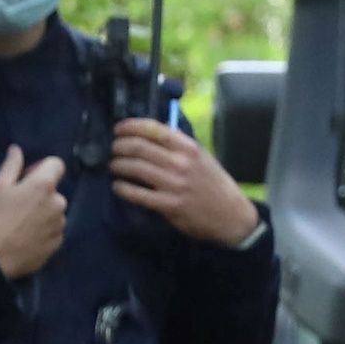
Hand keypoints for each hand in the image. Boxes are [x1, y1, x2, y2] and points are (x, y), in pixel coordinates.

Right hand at [0, 146, 69, 280]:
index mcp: (45, 185)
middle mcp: (59, 203)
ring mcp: (60, 225)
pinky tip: (27, 237)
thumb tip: (17, 149)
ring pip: (55, 211)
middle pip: (54, 191)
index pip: (57, 164)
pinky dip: (44, 230)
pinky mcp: (58, 243)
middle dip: (41, 193)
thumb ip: (12, 165)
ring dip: (43, 213)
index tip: (26, 179)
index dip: (42, 168)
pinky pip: (54, 230)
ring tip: (22, 224)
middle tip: (19, 205)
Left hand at [110, 117, 262, 245]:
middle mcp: (180, 163)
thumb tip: (152, 134)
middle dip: (120, 146)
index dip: (131, 126)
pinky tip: (118, 187)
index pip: (153, 129)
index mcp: (189, 147)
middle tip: (113, 150)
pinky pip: (138, 194)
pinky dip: (123, 189)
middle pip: (139, 147)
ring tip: (114, 166)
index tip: (118, 129)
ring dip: (118, 165)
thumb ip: (179, 146)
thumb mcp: (202, 158)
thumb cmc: (214, 185)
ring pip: (135, 168)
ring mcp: (174, 185)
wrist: (231, 216)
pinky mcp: (169, 205)